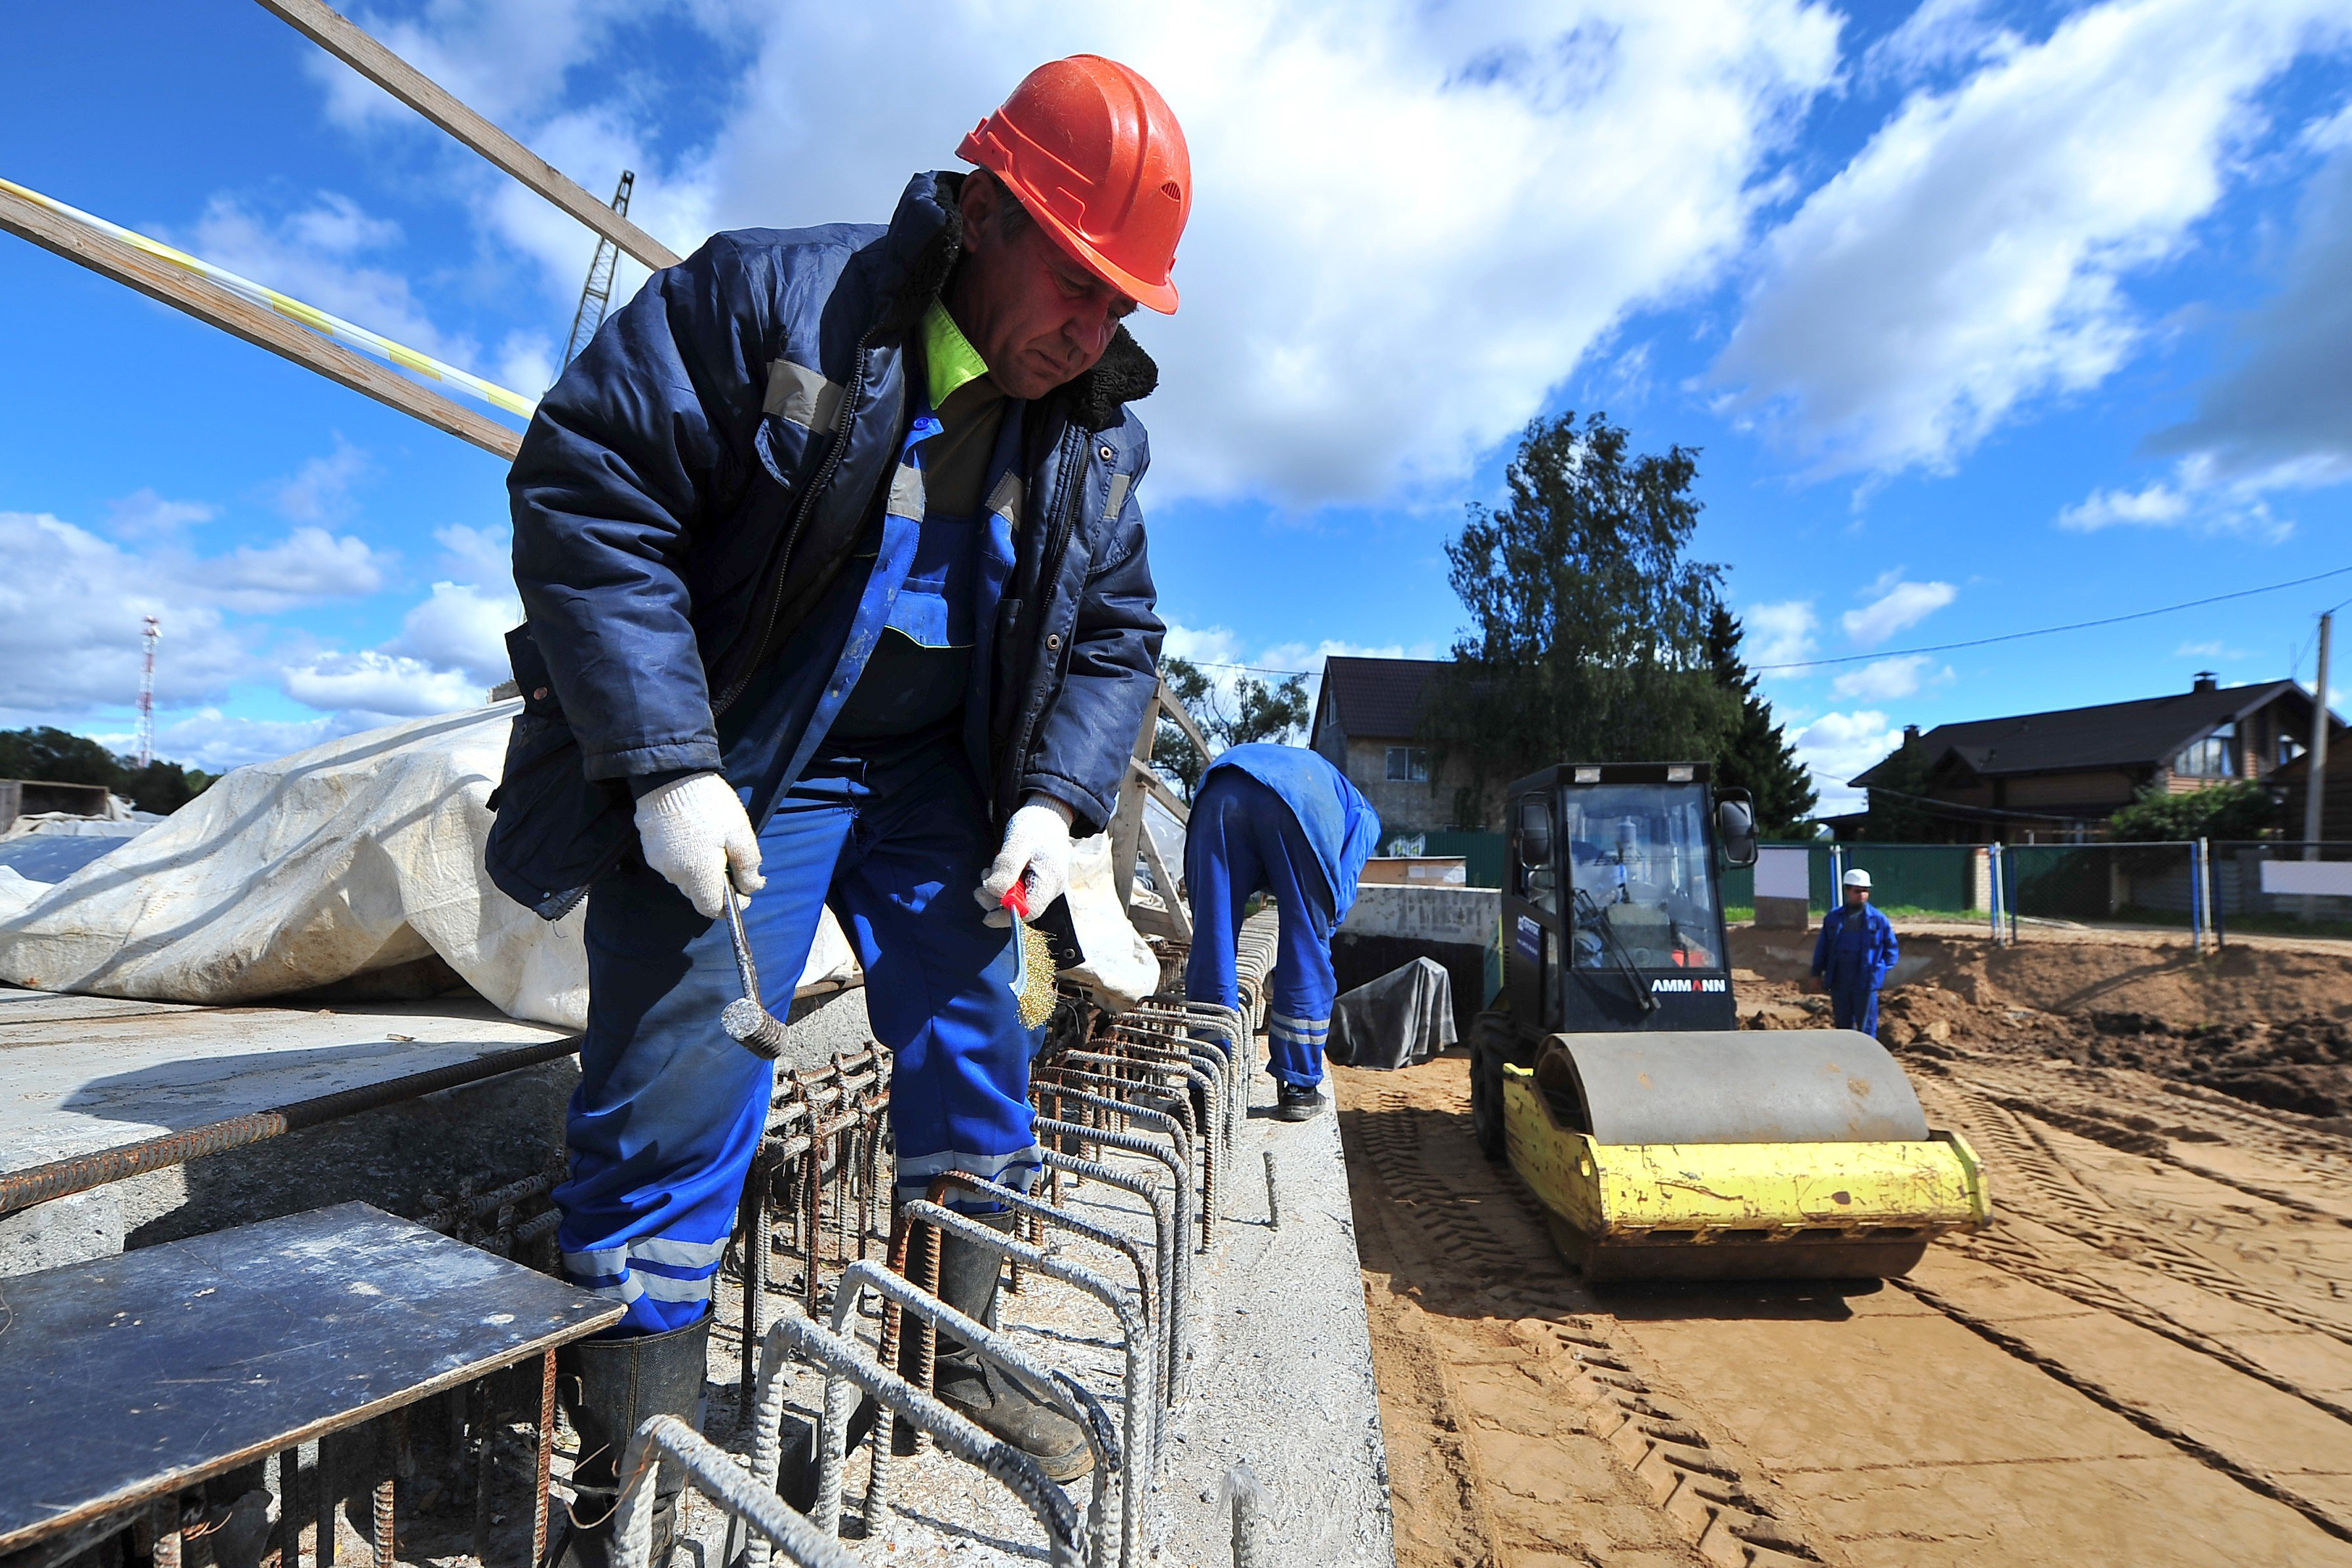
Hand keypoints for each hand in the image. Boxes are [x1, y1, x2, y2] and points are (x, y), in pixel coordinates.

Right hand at [633, 772, 763, 918]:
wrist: (669, 775)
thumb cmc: (709, 804)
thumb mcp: (739, 833)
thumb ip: (748, 865)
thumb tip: (752, 888)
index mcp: (697, 874)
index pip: (712, 909)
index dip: (731, 906)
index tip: (744, 892)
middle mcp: (673, 874)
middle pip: (699, 894)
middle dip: (717, 885)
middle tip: (731, 860)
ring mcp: (658, 861)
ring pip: (685, 878)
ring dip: (701, 870)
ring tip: (713, 844)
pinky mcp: (649, 847)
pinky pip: (672, 863)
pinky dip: (686, 858)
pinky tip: (695, 836)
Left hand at [978, 795, 1073, 926]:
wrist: (1048, 814)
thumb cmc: (1035, 826)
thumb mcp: (1018, 842)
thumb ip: (1006, 868)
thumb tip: (993, 891)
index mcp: (1051, 880)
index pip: (1030, 911)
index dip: (1006, 916)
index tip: (986, 915)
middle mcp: (1051, 888)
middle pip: (1021, 908)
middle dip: (996, 900)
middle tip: (980, 885)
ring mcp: (1045, 886)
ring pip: (1017, 901)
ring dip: (997, 891)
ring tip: (987, 872)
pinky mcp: (1037, 881)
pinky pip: (1018, 891)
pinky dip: (1003, 885)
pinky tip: (997, 871)